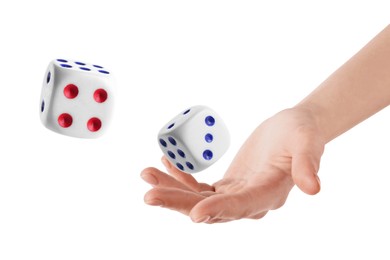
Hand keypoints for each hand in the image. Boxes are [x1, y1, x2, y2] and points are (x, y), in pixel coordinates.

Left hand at [141, 107, 324, 223]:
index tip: (194, 213)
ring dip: (172, 189)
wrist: (293, 130)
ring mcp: (237, 195)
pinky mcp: (228, 186)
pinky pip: (200, 187)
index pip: (242, 206)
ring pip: (200, 199)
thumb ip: (307, 164)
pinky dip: (181, 178)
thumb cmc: (302, 133)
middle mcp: (251, 201)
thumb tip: (314, 188)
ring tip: (146, 174)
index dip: (219, 210)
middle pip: (211, 208)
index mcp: (269, 193)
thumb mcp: (307, 142)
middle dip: (179, 202)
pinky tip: (166, 163)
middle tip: (149, 194)